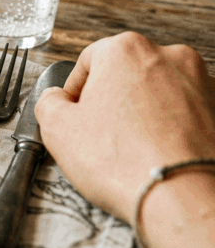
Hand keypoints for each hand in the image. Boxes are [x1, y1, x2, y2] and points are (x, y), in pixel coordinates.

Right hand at [35, 31, 214, 221]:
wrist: (184, 198)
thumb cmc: (124, 161)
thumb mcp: (57, 129)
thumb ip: (48, 102)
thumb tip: (55, 99)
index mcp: (125, 49)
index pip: (88, 61)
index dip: (74, 91)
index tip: (72, 114)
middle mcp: (168, 56)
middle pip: (126, 74)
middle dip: (111, 101)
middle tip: (99, 134)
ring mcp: (201, 82)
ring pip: (158, 93)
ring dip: (142, 113)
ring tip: (131, 149)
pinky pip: (185, 114)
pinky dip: (170, 128)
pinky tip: (157, 154)